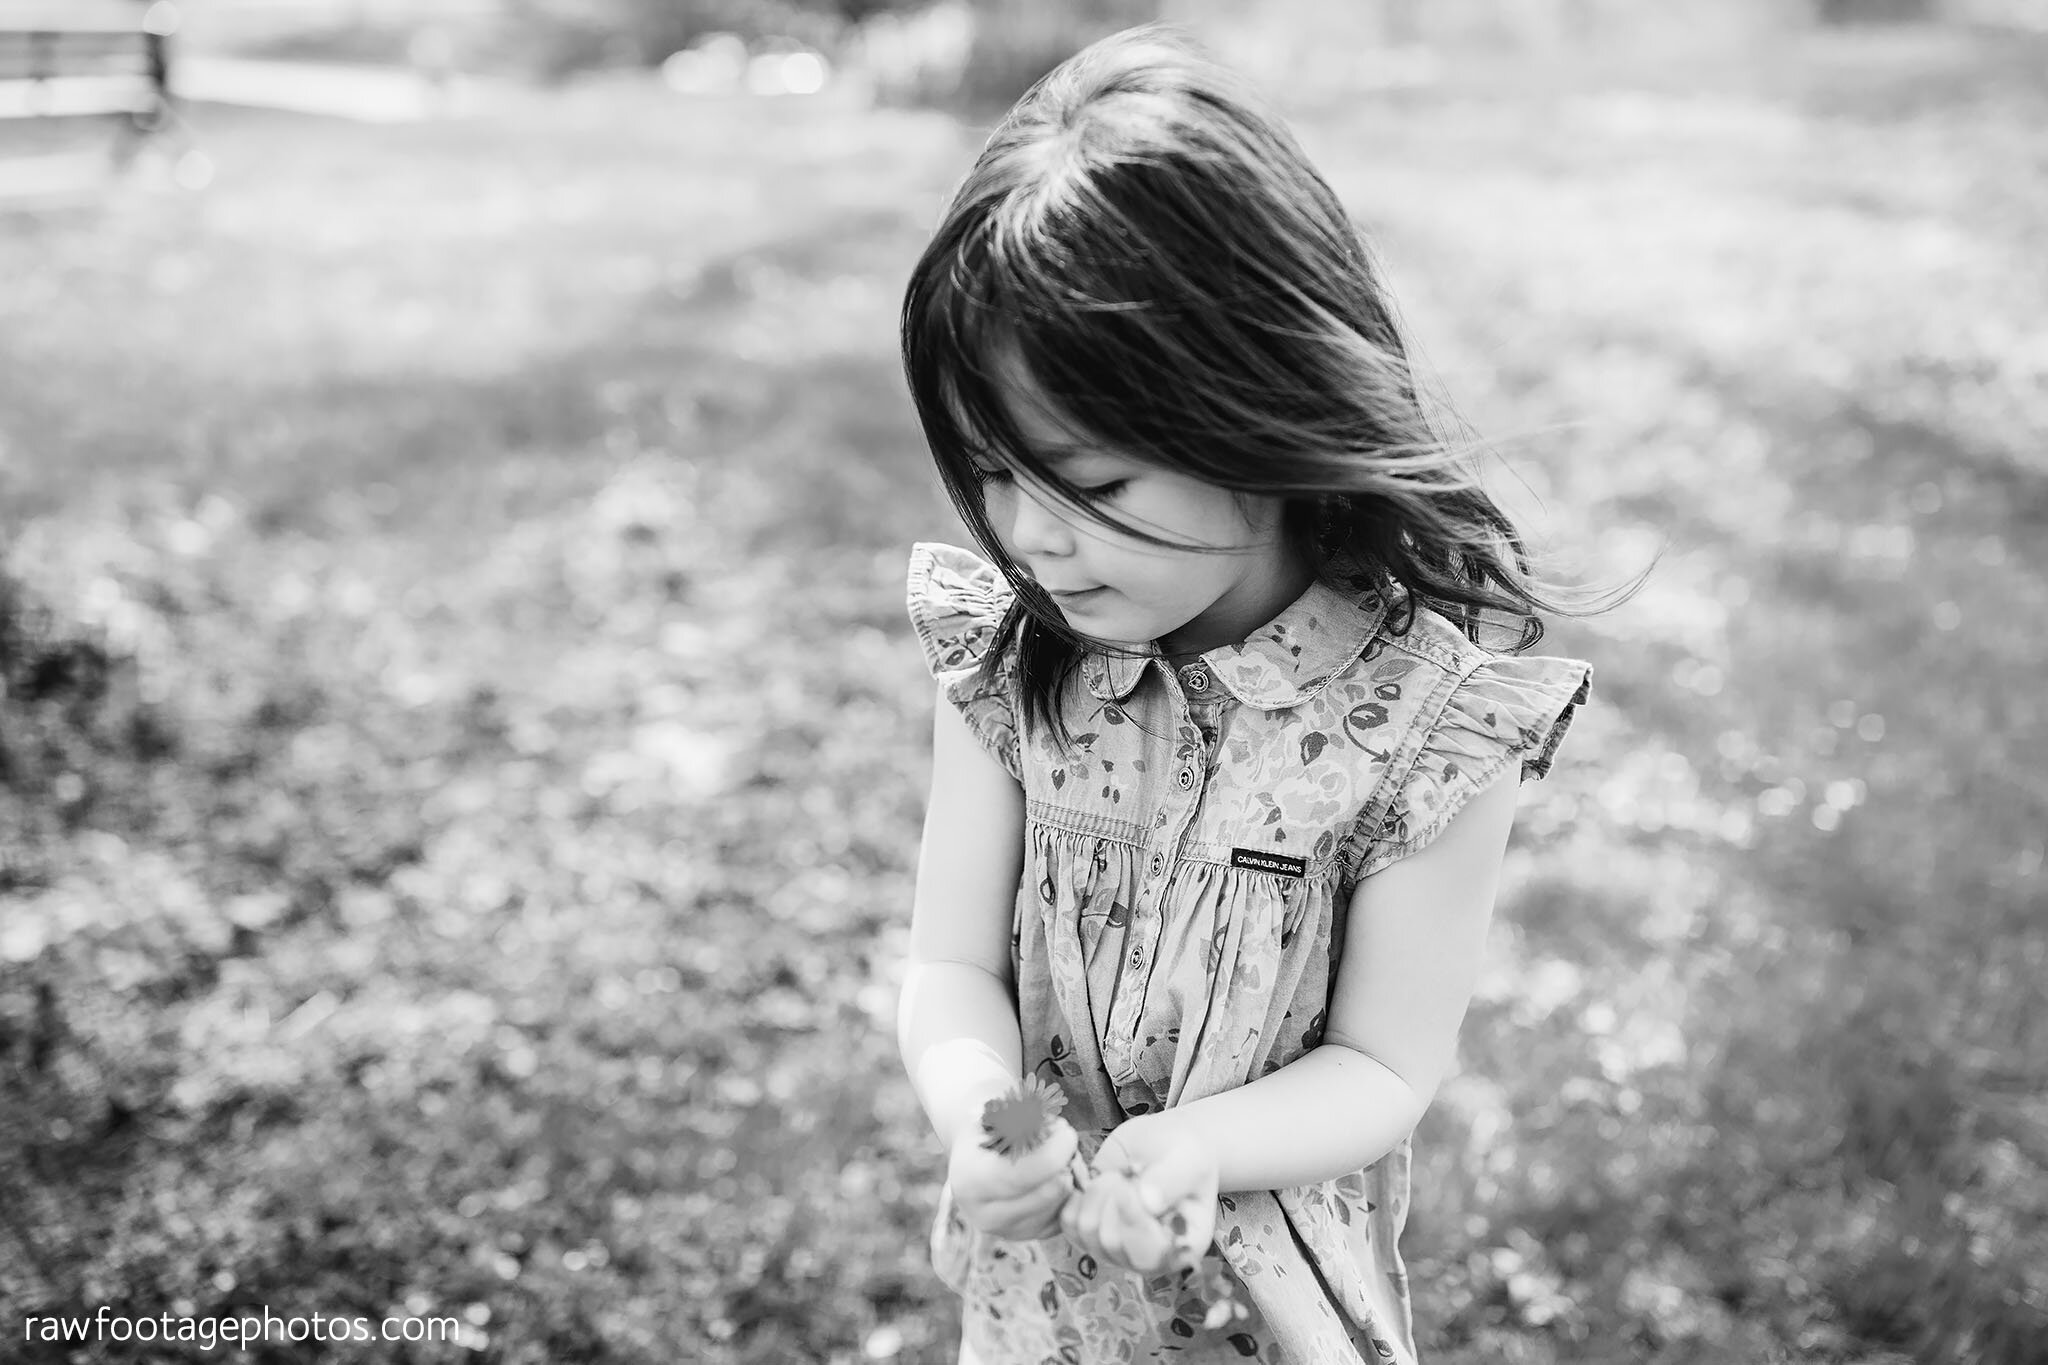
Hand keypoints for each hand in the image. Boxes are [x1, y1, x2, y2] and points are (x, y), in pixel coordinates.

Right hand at [946, 1111, 1077, 1241]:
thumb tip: (1057, 1131)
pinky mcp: (1029, 1236)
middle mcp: (986, 1216)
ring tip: (1058, 1153)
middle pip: (1050, 1191)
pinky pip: (1064, 1215)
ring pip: (1061, 1204)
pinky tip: (1056, 1174)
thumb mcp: (998, 1114)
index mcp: (972, 1183)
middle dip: (1066, 1160)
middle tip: (1064, 1138)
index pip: (1027, 1173)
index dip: (1055, 1149)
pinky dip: (1068, 1193)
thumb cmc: (990, 1126)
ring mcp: (1007, 1232)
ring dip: (1070, 1175)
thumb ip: (1026, 1121)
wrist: (975, 1154)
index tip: (1065, 1129)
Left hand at [1060, 1114, 1217, 1275]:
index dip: (1133, 1223)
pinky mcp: (1090, 1231)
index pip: (1149, 1254)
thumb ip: (1172, 1180)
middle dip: (1114, 1197)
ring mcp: (1116, 1246)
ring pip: (1086, 1232)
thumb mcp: (1189, 1159)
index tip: (1127, 1188)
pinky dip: (1074, 1196)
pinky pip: (1068, 1223)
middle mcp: (1148, 1255)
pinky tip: (1093, 1178)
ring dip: (1096, 1193)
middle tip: (1130, 1170)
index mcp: (1182, 1247)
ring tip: (1117, 1174)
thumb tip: (1147, 1203)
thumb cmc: (1185, 1152)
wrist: (1163, 1143)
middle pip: (1111, 1243)